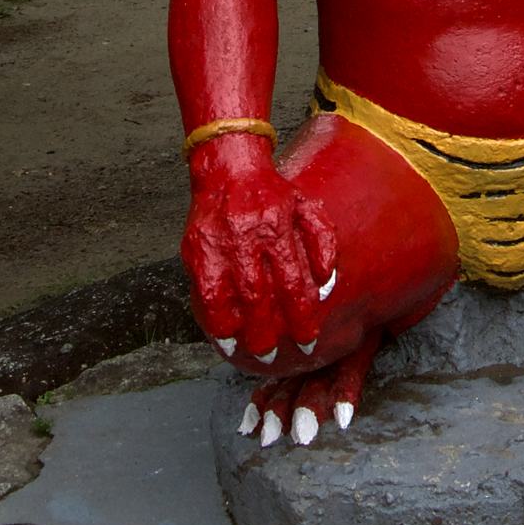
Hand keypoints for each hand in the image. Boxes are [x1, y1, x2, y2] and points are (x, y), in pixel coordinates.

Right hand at [181, 136, 336, 366]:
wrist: (229, 167)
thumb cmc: (272, 193)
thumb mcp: (307, 207)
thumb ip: (322, 242)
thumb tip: (327, 283)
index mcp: (277, 227)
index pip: (292, 281)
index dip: (301, 317)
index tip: (308, 342)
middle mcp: (246, 236)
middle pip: (257, 294)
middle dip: (267, 332)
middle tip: (274, 357)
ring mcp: (217, 243)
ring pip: (224, 295)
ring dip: (235, 328)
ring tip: (244, 350)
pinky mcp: (195, 247)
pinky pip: (201, 289)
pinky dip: (210, 315)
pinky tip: (220, 333)